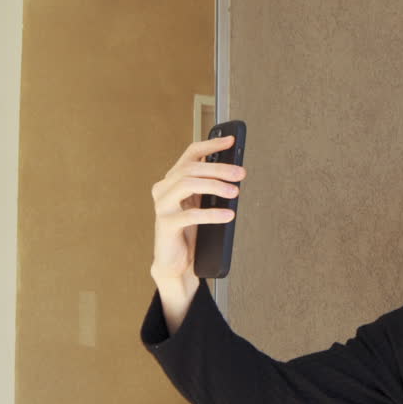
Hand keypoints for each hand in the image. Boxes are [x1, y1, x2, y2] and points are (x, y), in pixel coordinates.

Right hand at [149, 134, 243, 283]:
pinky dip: (212, 214)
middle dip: (219, 168)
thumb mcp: (202, 204)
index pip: (190, 154)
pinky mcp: (165, 224)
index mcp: (173, 180)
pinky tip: (228, 216)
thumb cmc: (189, 231)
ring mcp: (162, 206)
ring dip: (215, 186)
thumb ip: (210, 186)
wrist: (176, 262)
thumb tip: (235, 171)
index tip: (231, 141)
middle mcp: (164, 189)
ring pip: (187, 184)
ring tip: (235, 193)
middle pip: (191, 168)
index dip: (211, 145)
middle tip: (240, 174)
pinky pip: (189, 215)